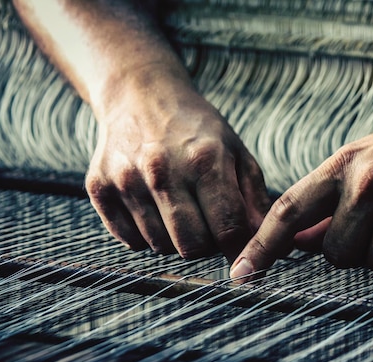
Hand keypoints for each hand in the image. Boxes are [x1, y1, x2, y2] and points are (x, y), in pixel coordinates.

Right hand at [85, 65, 270, 260]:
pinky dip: (146, 235)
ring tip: (181, 210)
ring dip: (176, 239)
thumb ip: (255, 201)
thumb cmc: (197, 130)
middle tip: (208, 225)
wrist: (140, 96)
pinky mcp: (99, 188)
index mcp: (204, 160)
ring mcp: (126, 180)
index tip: (242, 254)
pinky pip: (130, 240)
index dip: (239, 250)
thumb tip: (273, 244)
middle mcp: (162, 171)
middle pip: (192, 246)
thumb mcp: (236, 153)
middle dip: (207, 245)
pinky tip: (154, 209)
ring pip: (160, 246)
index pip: (227, 230)